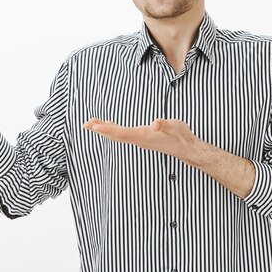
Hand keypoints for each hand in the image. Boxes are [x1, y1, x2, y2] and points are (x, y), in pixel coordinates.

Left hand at [83, 118, 199, 161]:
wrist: (185, 147)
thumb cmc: (180, 135)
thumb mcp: (175, 125)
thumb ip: (164, 124)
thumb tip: (155, 123)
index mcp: (144, 135)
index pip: (121, 133)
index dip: (107, 130)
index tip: (94, 126)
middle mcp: (139, 139)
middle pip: (115, 136)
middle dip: (100, 130)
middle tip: (85, 124)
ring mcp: (139, 140)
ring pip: (118, 136)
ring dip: (104, 130)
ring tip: (92, 124)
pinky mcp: (142, 138)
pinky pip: (123, 135)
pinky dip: (113, 130)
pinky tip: (109, 125)